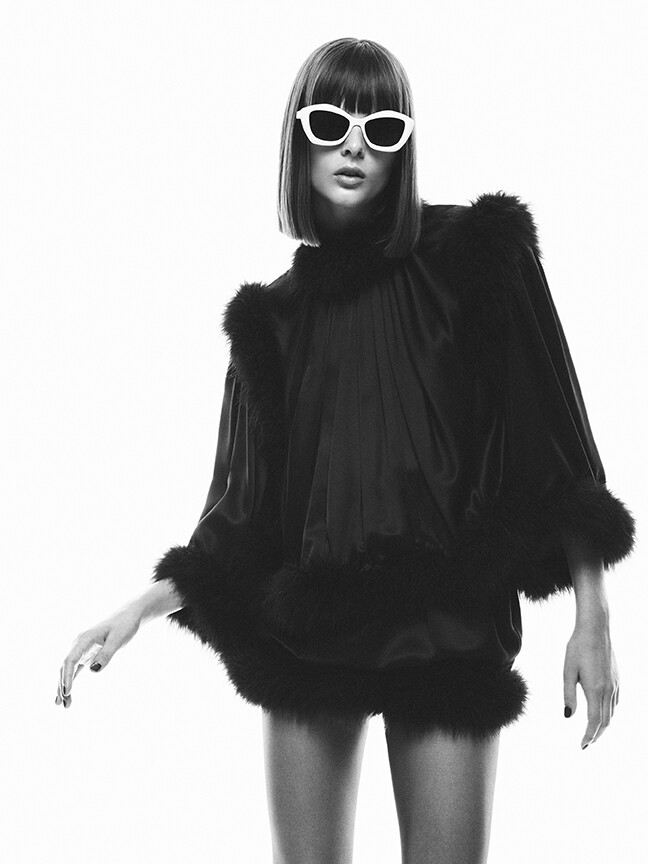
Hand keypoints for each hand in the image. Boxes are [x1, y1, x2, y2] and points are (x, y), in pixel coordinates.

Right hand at [55, 607, 141, 708]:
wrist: (128, 615)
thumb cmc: (124, 625)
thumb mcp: (118, 639)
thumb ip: (106, 654)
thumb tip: (93, 670)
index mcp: (85, 638)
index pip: (71, 660)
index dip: (67, 677)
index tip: (67, 692)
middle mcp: (79, 643)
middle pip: (65, 667)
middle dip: (62, 685)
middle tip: (63, 704)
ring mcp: (81, 648)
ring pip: (68, 669)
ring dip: (64, 686)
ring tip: (62, 705)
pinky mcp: (86, 653)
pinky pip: (75, 669)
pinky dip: (71, 680)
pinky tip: (68, 694)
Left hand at [563, 621, 619, 748]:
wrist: (595, 629)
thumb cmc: (577, 648)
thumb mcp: (567, 671)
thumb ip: (568, 694)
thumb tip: (567, 716)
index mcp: (595, 689)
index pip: (594, 721)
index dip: (589, 736)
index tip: (582, 746)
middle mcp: (608, 689)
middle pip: (605, 721)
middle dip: (596, 734)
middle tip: (586, 743)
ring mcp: (615, 684)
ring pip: (612, 712)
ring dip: (603, 725)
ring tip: (592, 731)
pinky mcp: (617, 678)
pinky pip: (615, 702)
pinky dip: (609, 712)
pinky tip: (602, 711)